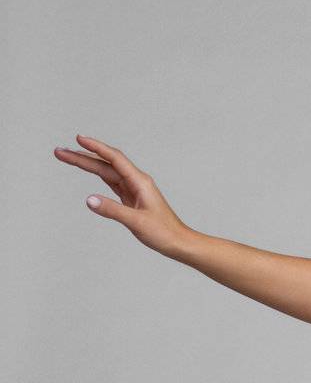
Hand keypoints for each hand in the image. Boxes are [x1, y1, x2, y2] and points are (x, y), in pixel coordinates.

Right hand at [53, 134, 191, 255]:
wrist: (179, 243)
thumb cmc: (164, 233)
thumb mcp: (137, 222)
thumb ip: (112, 210)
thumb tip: (89, 200)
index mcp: (140, 182)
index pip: (114, 159)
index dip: (96, 147)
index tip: (78, 139)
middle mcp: (136, 182)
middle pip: (105, 164)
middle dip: (82, 156)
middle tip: (59, 152)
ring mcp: (133, 189)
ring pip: (106, 172)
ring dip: (87, 164)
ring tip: (66, 157)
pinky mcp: (131, 198)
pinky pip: (111, 181)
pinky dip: (97, 175)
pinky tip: (88, 170)